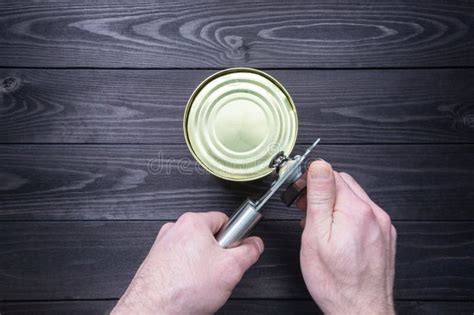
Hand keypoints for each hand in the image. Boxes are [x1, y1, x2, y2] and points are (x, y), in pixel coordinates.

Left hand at [111, 212, 263, 314]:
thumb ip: (250, 251)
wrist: (152, 311)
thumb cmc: (182, 289)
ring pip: (195, 252)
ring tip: (201, 283)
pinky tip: (189, 287)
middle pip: (210, 236)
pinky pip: (181, 263)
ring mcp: (164, 246)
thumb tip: (255, 244)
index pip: (226, 219)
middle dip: (219, 254)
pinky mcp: (157, 262)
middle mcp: (175, 229)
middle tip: (219, 272)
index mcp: (192, 222)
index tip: (237, 250)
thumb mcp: (232, 268)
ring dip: (203, 266)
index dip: (235, 238)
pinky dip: (187, 274)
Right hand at [297, 160, 395, 313]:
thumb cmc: (336, 281)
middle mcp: (375, 214)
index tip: (300, 192)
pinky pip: (364, 214)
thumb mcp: (316, 235)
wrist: (361, 310)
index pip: (332, 174)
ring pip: (354, 198)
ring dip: (334, 203)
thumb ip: (319, 196)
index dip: (311, 180)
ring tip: (319, 224)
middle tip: (306, 209)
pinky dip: (347, 216)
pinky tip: (336, 233)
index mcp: (356, 210)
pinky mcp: (385, 236)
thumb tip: (319, 166)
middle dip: (322, 191)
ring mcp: (383, 226)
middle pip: (344, 184)